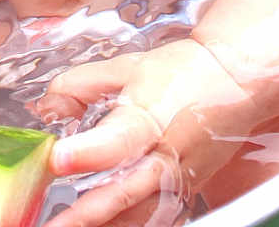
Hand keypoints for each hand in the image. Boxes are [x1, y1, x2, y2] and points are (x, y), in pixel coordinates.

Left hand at [38, 38, 253, 226]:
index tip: (57, 159)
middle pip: (126, 192)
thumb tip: (48, 108)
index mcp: (148, 119)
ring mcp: (178, 179)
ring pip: (141, 215)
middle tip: (54, 225)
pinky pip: (156, 217)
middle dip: (86, 215)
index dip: (87, 152)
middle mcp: (165, 156)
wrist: (230, 81)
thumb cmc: (178, 72)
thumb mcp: (123, 67)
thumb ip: (80, 85)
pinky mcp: (185, 191)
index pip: (118, 141)